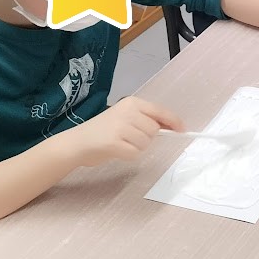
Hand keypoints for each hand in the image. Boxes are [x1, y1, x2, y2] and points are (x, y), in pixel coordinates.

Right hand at [63, 96, 181, 167]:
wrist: (76, 142)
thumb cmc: (103, 130)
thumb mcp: (125, 117)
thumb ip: (145, 119)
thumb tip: (171, 127)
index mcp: (132, 102)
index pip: (160, 111)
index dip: (173, 121)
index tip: (182, 129)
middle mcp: (128, 111)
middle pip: (154, 130)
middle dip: (146, 138)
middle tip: (127, 138)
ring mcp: (121, 126)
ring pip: (146, 143)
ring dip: (136, 147)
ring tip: (120, 143)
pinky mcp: (114, 142)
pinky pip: (135, 153)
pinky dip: (128, 155)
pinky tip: (116, 150)